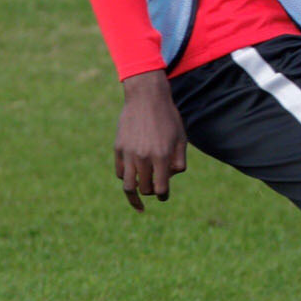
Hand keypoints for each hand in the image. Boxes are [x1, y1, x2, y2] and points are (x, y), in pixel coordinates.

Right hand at [114, 72, 187, 209]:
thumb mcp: (181, 138)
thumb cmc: (168, 118)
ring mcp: (128, 154)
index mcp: (161, 156)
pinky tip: (133, 178)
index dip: (164, 195)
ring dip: (134, 195)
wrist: (146, 99)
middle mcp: (143, 158)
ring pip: (128, 186)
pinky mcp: (118, 149)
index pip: (161, 187)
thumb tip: (170, 177)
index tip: (164, 197)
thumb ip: (178, 160)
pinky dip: (127, 178)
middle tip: (155, 190)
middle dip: (151, 192)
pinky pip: (121, 172)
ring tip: (138, 202)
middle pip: (145, 189)